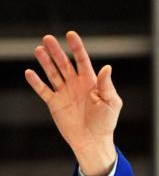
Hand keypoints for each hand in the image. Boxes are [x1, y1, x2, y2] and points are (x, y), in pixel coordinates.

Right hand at [24, 31, 120, 175]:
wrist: (93, 141)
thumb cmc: (106, 122)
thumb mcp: (111, 102)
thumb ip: (107, 85)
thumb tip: (106, 67)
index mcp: (91, 82)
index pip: (82, 61)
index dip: (77, 48)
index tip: (70, 35)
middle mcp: (76, 84)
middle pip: (64, 64)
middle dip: (57, 51)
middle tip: (48, 38)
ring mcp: (64, 93)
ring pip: (53, 73)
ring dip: (45, 62)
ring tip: (39, 49)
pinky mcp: (54, 103)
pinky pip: (43, 90)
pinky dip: (36, 82)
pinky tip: (30, 72)